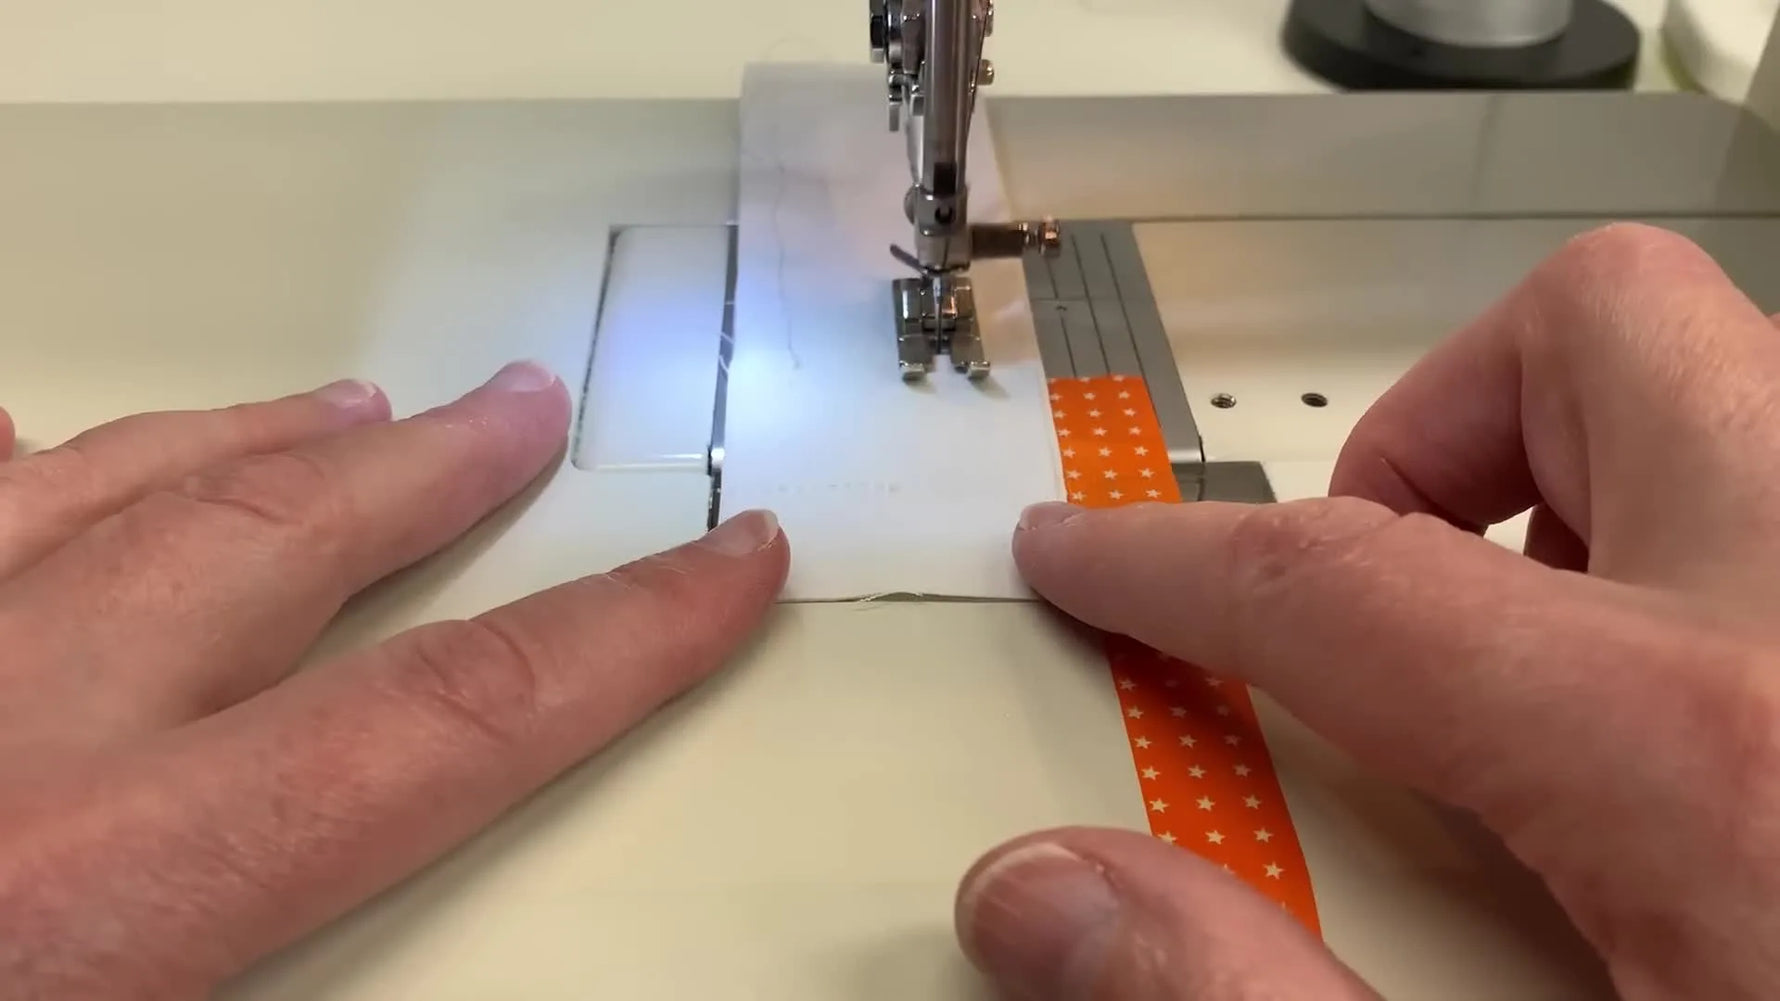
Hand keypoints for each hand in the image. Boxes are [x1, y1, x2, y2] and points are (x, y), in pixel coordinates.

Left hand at [0, 362, 787, 997]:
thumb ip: (315, 989)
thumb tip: (430, 958)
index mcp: (99, 892)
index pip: (442, 719)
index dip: (617, 634)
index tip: (722, 569)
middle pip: (275, 545)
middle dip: (432, 474)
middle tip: (524, 412)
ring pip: (100, 497)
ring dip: (244, 446)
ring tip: (341, 409)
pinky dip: (18, 472)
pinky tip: (44, 445)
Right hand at [958, 224, 1779, 1000]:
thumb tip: (1049, 896)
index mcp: (1701, 755)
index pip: (1344, 583)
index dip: (1171, 561)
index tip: (1089, 553)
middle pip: (1604, 331)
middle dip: (1438, 419)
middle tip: (1372, 563)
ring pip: (1728, 380)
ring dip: (1587, 468)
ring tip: (1526, 632)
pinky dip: (1697, 545)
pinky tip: (1672, 713)